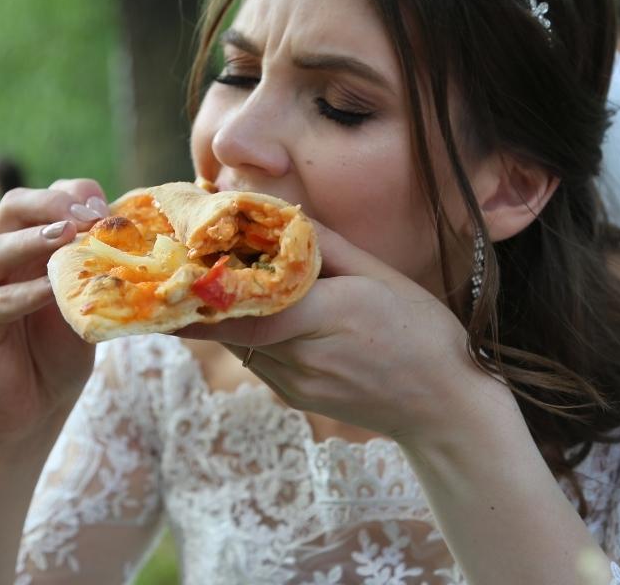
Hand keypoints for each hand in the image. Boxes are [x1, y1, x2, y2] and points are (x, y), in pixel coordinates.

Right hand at [0, 179, 107, 450]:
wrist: (34, 410)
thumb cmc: (62, 352)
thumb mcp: (88, 302)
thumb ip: (99, 269)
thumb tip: (135, 235)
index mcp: (28, 247)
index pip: (45, 200)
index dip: (74, 197)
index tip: (108, 212)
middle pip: (13, 206)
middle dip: (51, 204)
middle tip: (87, 217)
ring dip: (35, 239)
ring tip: (69, 235)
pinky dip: (25, 292)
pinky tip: (51, 290)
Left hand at [176, 222, 481, 442]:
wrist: (443, 406)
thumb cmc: (421, 332)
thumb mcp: (381, 275)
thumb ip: (326, 244)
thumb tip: (281, 212)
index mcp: (326, 319)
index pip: (245, 309)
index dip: (204, 290)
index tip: (175, 263)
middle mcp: (301, 358)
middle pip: (230, 326)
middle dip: (202, 295)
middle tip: (178, 260)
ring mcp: (295, 384)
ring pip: (238, 342)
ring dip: (220, 312)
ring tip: (206, 275)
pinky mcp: (296, 396)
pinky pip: (257, 356)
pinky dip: (245, 330)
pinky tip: (249, 307)